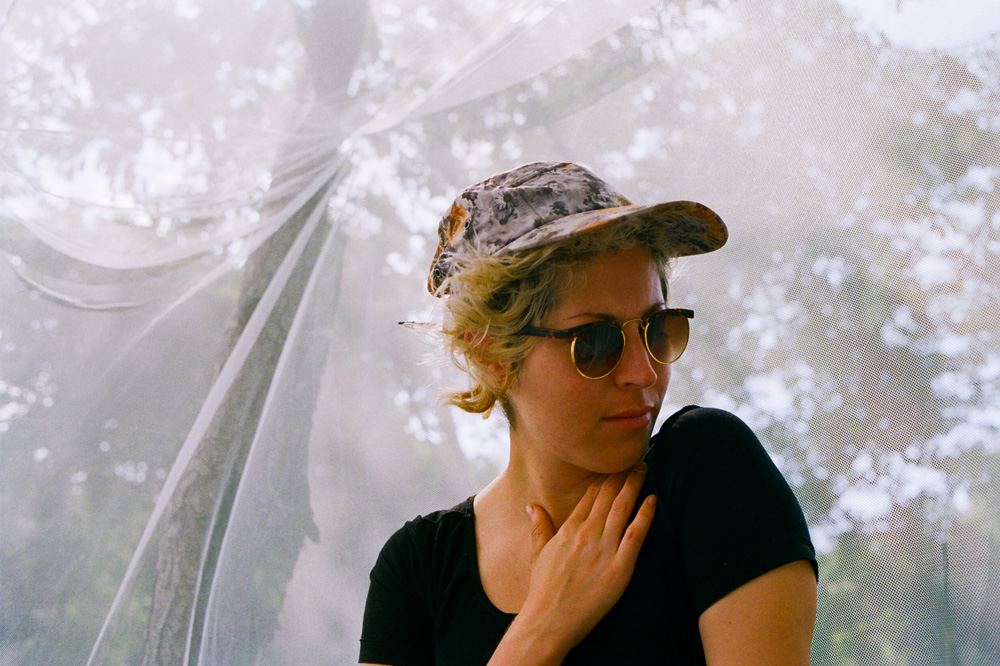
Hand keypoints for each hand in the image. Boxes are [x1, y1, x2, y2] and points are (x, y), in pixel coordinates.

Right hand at [495, 464, 655, 662]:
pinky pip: (636, 535)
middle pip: (608, 495)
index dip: (604, 476)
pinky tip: (653, 500)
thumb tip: (532, 506)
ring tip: (644, 468)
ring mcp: (604, 549)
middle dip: (622, 473)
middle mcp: (587, 533)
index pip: (591, 494)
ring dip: (634, 485)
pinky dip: (645, 515)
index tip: (615, 462)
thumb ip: (539, 526)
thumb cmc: (543, 589)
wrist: (549, 620)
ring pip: (622, 508)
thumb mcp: (538, 553)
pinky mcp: (620, 567)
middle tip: (635, 456)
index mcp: (569, 528)